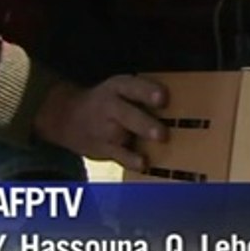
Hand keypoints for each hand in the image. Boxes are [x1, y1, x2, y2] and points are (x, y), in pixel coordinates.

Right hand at [33, 75, 167, 171]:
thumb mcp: (120, 88)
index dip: (148, 92)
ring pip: (122, 136)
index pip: (133, 87)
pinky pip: (118, 155)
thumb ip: (144, 93)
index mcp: (118, 87)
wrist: (68, 116)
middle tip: (162, 133)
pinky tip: (143, 163)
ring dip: (140, 141)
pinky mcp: (103, 147)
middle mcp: (110, 107)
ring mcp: (104, 129)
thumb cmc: (107, 101)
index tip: (163, 98)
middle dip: (144, 123)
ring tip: (159, 143)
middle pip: (127, 114)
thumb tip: (181, 103)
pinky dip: (130, 160)